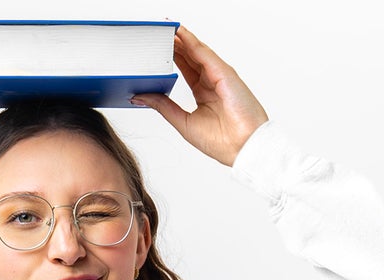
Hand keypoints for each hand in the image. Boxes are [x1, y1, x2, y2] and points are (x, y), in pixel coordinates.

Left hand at [131, 26, 268, 166]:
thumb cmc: (221, 142)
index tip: (157, 49)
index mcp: (204, 94)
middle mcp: (211, 82)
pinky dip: (191, 41)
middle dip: (175, 44)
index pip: (185, 69)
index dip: (172, 57)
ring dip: (181, 38)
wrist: (242, 148)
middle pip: (190, 56)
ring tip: (165, 28)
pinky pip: (204, 53)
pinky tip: (180, 33)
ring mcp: (218, 75)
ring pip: (196, 51)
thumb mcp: (183, 122)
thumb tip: (140, 97)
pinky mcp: (224, 72)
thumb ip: (163, 107)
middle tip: (158, 33)